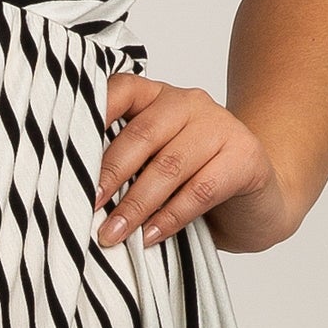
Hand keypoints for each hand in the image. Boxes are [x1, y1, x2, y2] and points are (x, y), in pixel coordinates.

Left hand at [94, 74, 303, 254]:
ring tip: (112, 233)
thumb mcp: (154, 167)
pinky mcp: (246, 157)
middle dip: (109, 175)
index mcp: (159, 96)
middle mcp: (189, 103)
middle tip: (87, 206)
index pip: (120, 92)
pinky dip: (170, 217)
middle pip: (141, 134)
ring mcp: (221, 126)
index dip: (92, 116)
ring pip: (169, 165)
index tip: (67, 151)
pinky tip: (151, 236)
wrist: (261, 201)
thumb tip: (75, 193)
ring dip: (135, 204)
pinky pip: (200, 190)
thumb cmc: (196, 183)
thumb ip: (125, 166)